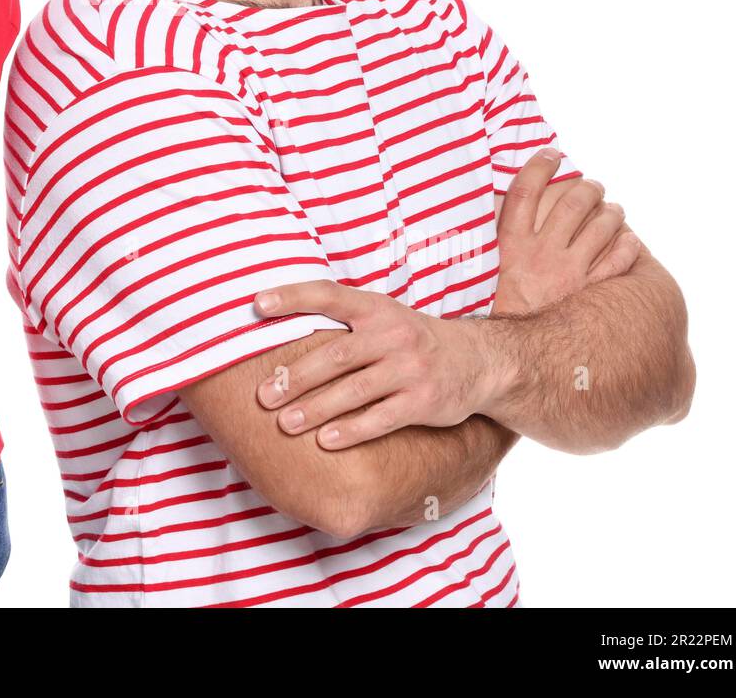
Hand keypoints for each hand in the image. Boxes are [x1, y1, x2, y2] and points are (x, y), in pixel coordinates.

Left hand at [251, 282, 496, 448]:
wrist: (477, 360)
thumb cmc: (411, 339)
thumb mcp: (383, 316)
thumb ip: (343, 319)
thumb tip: (280, 325)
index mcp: (376, 308)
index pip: (328, 294)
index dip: (292, 297)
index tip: (257, 305)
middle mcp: (392, 335)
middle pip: (335, 356)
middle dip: (295, 377)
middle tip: (263, 395)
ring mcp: (410, 368)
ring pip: (355, 391)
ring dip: (316, 409)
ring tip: (285, 423)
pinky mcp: (424, 401)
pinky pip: (381, 418)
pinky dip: (351, 431)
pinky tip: (325, 441)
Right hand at [492, 150, 640, 316]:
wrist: (510, 353)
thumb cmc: (492, 309)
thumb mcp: (480, 270)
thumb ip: (486, 242)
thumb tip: (485, 212)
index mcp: (510, 243)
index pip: (525, 190)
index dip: (539, 165)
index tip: (552, 154)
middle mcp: (541, 252)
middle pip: (571, 204)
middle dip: (587, 188)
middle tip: (593, 185)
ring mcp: (568, 272)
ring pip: (600, 228)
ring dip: (611, 212)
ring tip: (613, 208)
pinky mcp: (589, 293)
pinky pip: (617, 261)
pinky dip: (627, 246)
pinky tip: (628, 239)